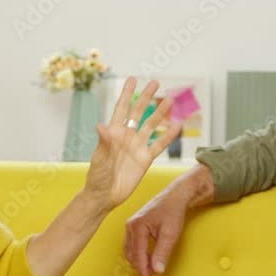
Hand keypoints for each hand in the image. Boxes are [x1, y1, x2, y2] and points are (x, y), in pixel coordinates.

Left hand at [83, 77, 180, 211]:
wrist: (105, 196)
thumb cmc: (97, 177)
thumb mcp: (100, 159)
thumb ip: (104, 142)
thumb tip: (101, 126)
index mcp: (113, 133)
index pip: (121, 109)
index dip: (127, 94)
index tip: (132, 79)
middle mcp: (126, 136)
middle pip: (138, 112)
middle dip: (146, 97)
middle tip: (154, 82)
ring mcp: (137, 147)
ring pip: (151, 126)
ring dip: (160, 113)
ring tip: (170, 99)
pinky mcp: (145, 159)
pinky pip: (159, 145)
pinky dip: (169, 137)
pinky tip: (178, 126)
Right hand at [124, 186, 189, 275]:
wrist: (175, 196)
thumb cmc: (173, 212)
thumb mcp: (170, 234)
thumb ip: (162, 253)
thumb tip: (157, 271)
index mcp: (137, 227)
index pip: (138, 254)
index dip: (142, 269)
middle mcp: (130, 226)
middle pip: (131, 254)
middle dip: (140, 266)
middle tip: (152, 275)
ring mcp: (131, 225)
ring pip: (130, 250)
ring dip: (139, 260)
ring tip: (151, 268)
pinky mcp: (134, 226)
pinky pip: (132, 245)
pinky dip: (139, 254)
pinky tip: (149, 257)